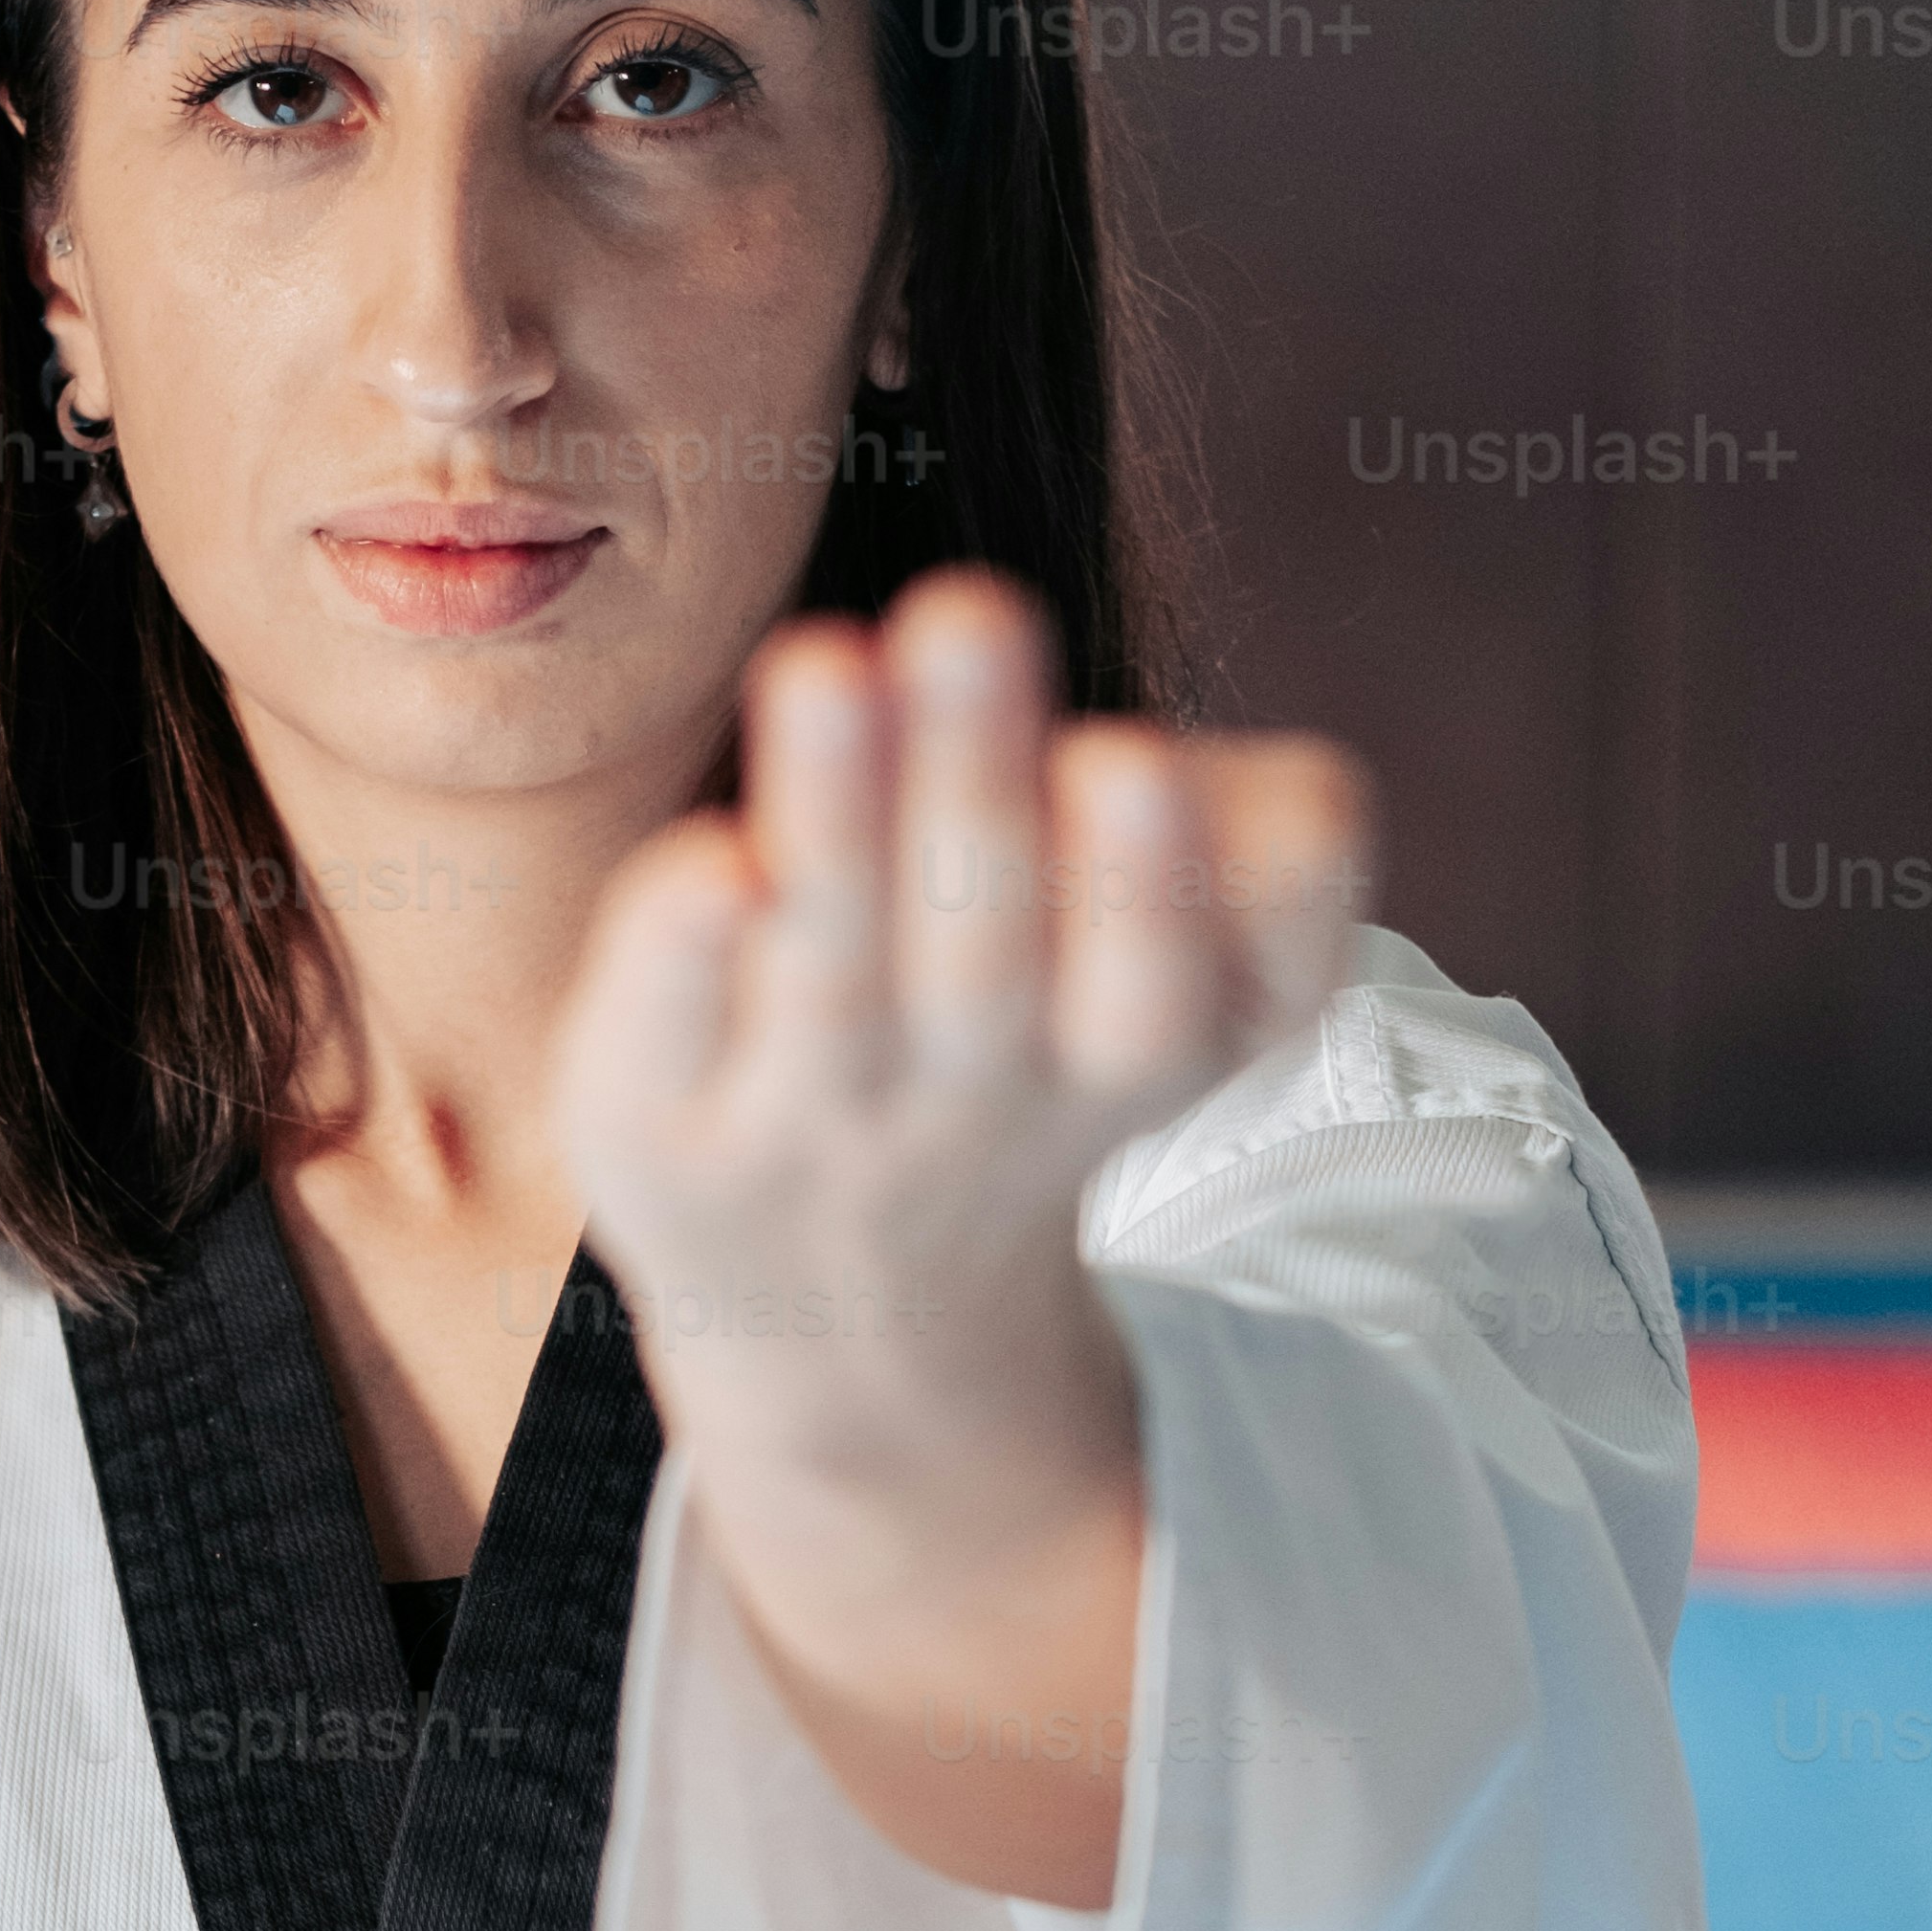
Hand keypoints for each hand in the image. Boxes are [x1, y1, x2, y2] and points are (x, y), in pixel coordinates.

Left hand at [549, 572, 1372, 1900]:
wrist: (852, 1322)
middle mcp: (969, 1101)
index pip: (1167, 987)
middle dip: (976, 782)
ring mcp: (809, 1125)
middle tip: (968, 608)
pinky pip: (666, 1039)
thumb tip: (1212, 780)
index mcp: (1129, 1054)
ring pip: (829, 972)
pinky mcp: (658, 1137)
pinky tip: (709, 862)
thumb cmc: (1031, 1046)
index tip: (1126, 756)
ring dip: (830, 815)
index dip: (1152, 886)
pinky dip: (681, 957)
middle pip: (986, 949)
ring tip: (823, 662)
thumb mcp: (1206, 973)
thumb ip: (1273, 855)